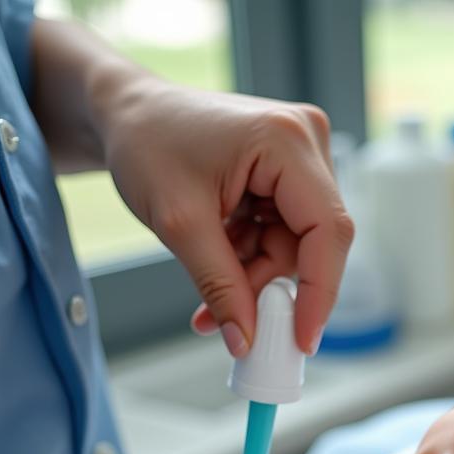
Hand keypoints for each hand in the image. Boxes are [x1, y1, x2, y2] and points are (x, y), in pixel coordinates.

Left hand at [99, 79, 352, 355]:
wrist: (125, 112)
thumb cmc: (145, 142)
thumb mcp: (179, 223)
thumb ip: (219, 286)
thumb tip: (245, 341)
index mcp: (287, 140)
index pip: (328, 230)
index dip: (321, 292)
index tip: (302, 339)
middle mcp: (306, 141)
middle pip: (313, 242)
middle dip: (269, 284)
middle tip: (230, 319)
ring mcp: (301, 156)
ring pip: (296, 246)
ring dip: (255, 274)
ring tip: (209, 285)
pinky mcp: (289, 172)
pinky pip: (284, 235)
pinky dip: (252, 258)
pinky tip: (219, 259)